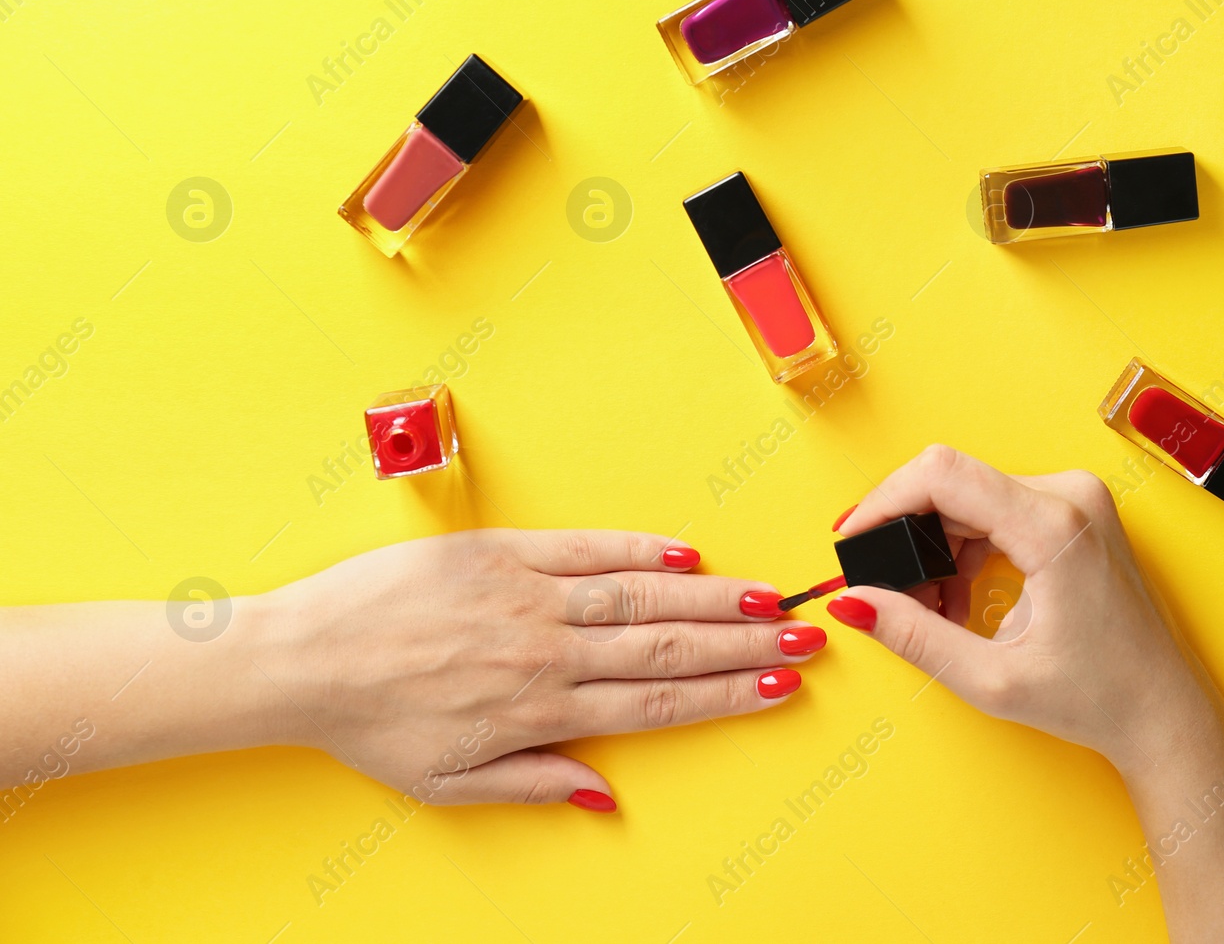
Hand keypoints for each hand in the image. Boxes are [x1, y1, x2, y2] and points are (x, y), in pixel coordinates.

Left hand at [250, 529, 821, 808]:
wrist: (303, 659)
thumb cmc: (371, 723)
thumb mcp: (450, 783)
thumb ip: (535, 784)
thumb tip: (605, 792)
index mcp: (540, 708)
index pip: (660, 699)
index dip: (729, 693)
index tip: (779, 687)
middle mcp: (546, 649)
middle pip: (669, 644)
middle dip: (745, 642)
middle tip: (803, 636)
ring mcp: (526, 594)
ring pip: (640, 594)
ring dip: (712, 596)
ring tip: (768, 596)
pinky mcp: (499, 551)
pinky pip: (584, 546)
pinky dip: (639, 548)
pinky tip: (685, 552)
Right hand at [826, 447, 1223, 941]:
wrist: (1163, 710)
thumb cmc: (1098, 698)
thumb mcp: (991, 680)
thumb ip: (914, 635)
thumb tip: (853, 603)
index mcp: (1054, 527)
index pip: (941, 475)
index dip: (883, 501)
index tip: (853, 540)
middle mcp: (1070, 496)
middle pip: (951, 485)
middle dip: (907, 538)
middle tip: (893, 599)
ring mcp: (1076, 498)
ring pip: (968, 497)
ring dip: (934, 548)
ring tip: (934, 612)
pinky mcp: (1074, 510)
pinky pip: (994, 509)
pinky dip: (963, 549)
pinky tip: (959, 598)